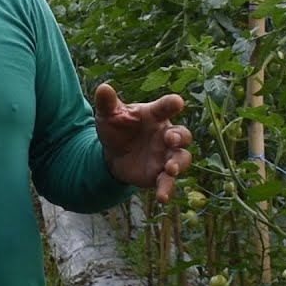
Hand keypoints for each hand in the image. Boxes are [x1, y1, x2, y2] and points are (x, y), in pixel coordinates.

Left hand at [93, 82, 192, 203]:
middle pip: (182, 134)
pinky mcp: (160, 174)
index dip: (172, 104)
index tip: (177, 102)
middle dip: (180, 137)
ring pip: (182, 158)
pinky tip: (162, 198)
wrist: (111, 153)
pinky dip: (167, 189)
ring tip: (171, 169)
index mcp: (155, 115)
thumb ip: (107, 103)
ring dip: (179, 164)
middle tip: (170, 138)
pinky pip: (168, 182)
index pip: (166, 107)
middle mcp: (166, 134)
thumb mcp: (108, 115)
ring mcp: (166, 155)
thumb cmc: (116, 128)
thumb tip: (102, 87)